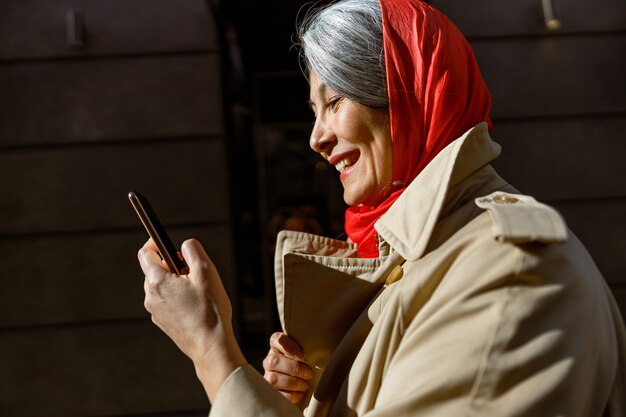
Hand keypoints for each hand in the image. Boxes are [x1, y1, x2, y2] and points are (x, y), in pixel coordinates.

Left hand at [138, 238, 245, 401]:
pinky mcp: (163, 322)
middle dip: (171, 264)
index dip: (154, 242)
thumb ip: (193, 250)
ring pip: (161, 286)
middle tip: (193, 269)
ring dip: (176, 281)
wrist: (211, 346)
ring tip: (198, 290)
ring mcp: (155, 311)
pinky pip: (166, 301)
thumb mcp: (206, 271)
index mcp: (157, 281)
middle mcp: (151, 296)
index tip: (163, 240)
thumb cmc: (210, 309)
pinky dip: (177, 296)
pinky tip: (196, 305)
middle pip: (154, 270)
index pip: (145, 253)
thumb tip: (185, 245)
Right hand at [263, 332, 313, 403]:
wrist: (304, 383)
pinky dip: (291, 395)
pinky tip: (300, 393)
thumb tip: (320, 346)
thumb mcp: (308, 352)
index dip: (288, 347)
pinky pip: (276, 394)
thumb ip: (309, 347)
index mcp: (278, 346)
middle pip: (274, 361)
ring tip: (306, 385)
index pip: (276, 339)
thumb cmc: (308, 364)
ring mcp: (268, 376)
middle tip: (309, 373)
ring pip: (273, 379)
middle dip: (294, 368)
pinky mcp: (271, 391)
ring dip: (294, 383)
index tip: (302, 355)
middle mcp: (270, 360)